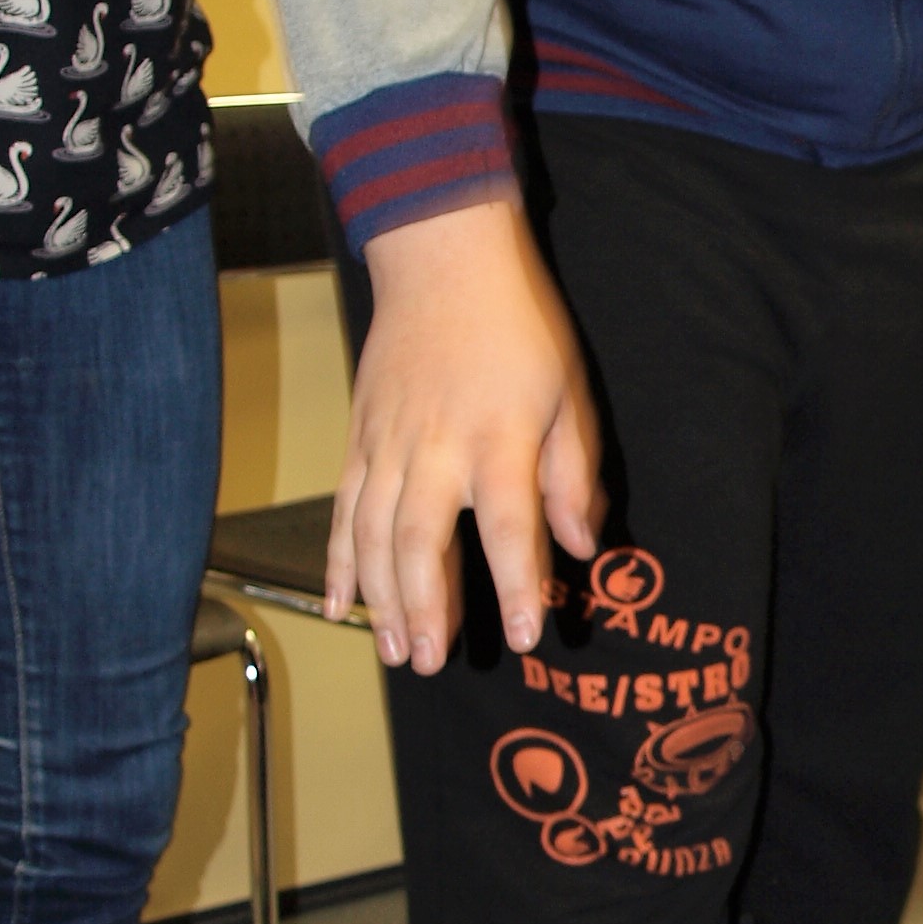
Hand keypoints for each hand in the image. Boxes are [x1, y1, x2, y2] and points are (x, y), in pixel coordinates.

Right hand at [333, 195, 604, 668]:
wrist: (442, 261)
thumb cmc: (518, 328)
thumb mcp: (570, 395)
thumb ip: (574, 476)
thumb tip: (585, 546)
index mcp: (499, 437)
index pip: (509, 525)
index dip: (518, 583)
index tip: (525, 635)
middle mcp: (436, 447)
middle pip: (421, 540)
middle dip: (427, 607)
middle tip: (434, 662)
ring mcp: (388, 445)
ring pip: (372, 534)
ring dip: (381, 599)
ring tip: (395, 651)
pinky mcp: (359, 440)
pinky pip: (343, 511)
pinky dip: (338, 562)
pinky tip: (342, 608)